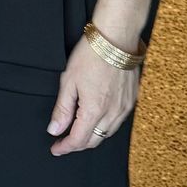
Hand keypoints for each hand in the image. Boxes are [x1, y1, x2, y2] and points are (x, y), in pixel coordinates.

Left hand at [47, 38, 140, 155]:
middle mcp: (112, 113)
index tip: (56, 148)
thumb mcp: (68, 81)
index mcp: (94, 110)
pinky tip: (96, 119)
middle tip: (64, 141)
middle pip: (94, 141)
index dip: (65, 147)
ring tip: (78, 130)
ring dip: (92, 136)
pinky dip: (105, 126)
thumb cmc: (91, 55)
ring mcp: (125, 107)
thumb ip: (62, 109)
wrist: (116, 38)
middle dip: (77, 144)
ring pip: (107, 133)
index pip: (78, 140)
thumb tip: (54, 129)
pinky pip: (117, 122)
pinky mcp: (131, 100)